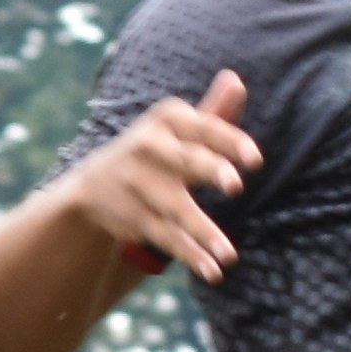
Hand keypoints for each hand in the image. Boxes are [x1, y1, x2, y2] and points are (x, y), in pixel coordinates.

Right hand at [65, 71, 260, 280]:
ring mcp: (139, 184)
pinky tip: (213, 272)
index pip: (203, 128)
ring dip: (203, 230)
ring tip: (230, 255)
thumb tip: (236, 79)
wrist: (95, 183)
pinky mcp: (135, 217)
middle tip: (236, 186)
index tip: (255, 160)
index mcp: (168, 119)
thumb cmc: (158, 151)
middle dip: (209, 170)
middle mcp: (149, 148)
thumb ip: (213, 112)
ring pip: (176, 208)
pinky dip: (191, 255)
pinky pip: (167, 237)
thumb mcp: (179, 128)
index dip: (229, 142)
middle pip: (185, 161)